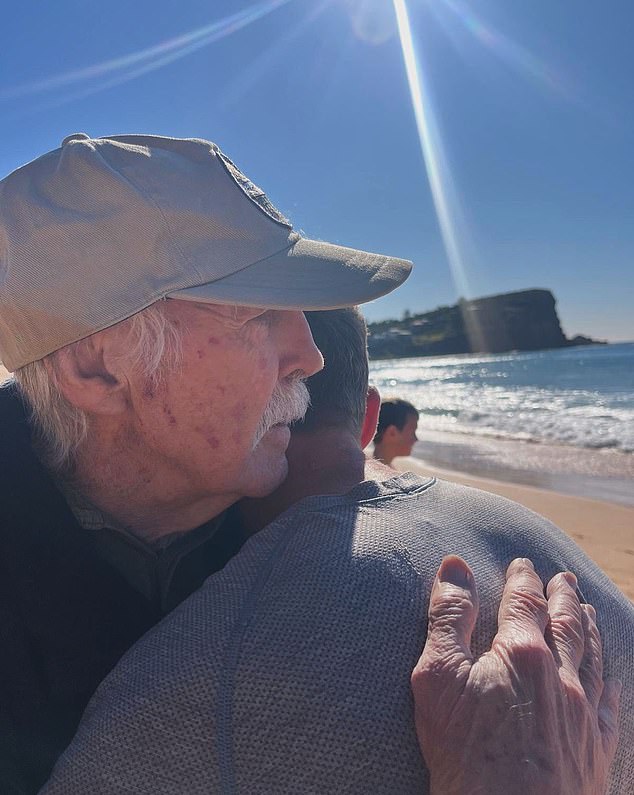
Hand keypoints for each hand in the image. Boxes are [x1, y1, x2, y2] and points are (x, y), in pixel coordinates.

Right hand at [411, 556, 620, 794]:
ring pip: (592, 657)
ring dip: (589, 628)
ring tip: (588, 610)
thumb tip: (455, 567)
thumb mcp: (438, 676)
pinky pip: (609, 707)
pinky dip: (608, 685)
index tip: (523, 564)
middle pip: (567, 622)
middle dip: (564, 596)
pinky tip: (608, 679)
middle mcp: (561, 676)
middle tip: (564, 578)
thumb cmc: (466, 752)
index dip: (523, 579)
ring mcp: (583, 714)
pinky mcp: (595, 751)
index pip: (524, 601)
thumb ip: (448, 617)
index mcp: (522, 652)